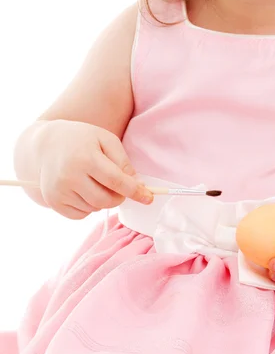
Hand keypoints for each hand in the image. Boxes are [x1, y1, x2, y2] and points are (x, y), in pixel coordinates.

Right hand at [38, 120, 153, 219]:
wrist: (46, 144)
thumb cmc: (82, 139)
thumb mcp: (105, 139)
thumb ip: (122, 160)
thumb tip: (136, 184)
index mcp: (86, 158)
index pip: (116, 181)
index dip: (135, 191)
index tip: (148, 198)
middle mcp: (70, 176)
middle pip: (106, 200)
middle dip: (119, 197)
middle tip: (120, 187)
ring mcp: (59, 191)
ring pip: (94, 208)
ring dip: (103, 200)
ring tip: (95, 181)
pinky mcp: (53, 201)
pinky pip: (80, 215)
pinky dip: (88, 207)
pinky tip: (84, 190)